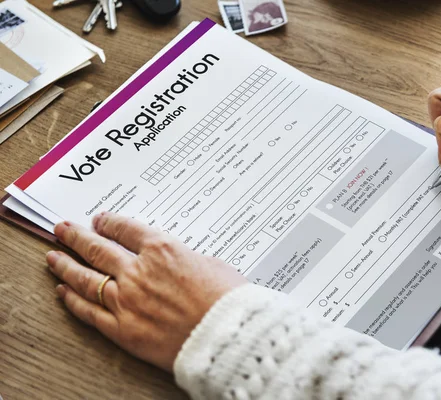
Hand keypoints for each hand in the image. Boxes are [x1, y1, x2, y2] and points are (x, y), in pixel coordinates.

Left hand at [47, 212, 246, 371]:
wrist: (227, 335)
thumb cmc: (226, 299)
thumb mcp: (210, 263)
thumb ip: (184, 259)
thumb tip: (173, 262)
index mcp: (162, 249)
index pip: (126, 229)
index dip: (109, 222)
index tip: (100, 220)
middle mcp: (138, 271)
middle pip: (98, 249)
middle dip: (77, 237)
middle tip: (62, 230)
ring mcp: (126, 300)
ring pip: (86, 278)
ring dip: (66, 265)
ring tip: (53, 257)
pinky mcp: (123, 329)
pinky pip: (90, 312)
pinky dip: (73, 301)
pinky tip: (63, 292)